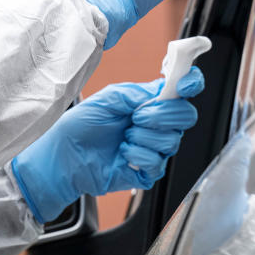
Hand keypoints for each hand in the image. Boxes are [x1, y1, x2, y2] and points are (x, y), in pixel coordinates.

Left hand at [11, 68, 205, 222]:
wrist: (63, 156)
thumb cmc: (81, 126)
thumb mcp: (108, 98)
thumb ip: (137, 93)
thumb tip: (161, 91)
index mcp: (151, 101)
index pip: (185, 89)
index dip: (192, 83)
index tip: (184, 84)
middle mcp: (158, 124)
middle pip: (186, 116)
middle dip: (162, 114)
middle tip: (137, 115)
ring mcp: (155, 148)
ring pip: (172, 140)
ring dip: (143, 136)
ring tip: (124, 136)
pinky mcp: (148, 171)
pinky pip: (158, 162)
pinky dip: (137, 155)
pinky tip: (123, 153)